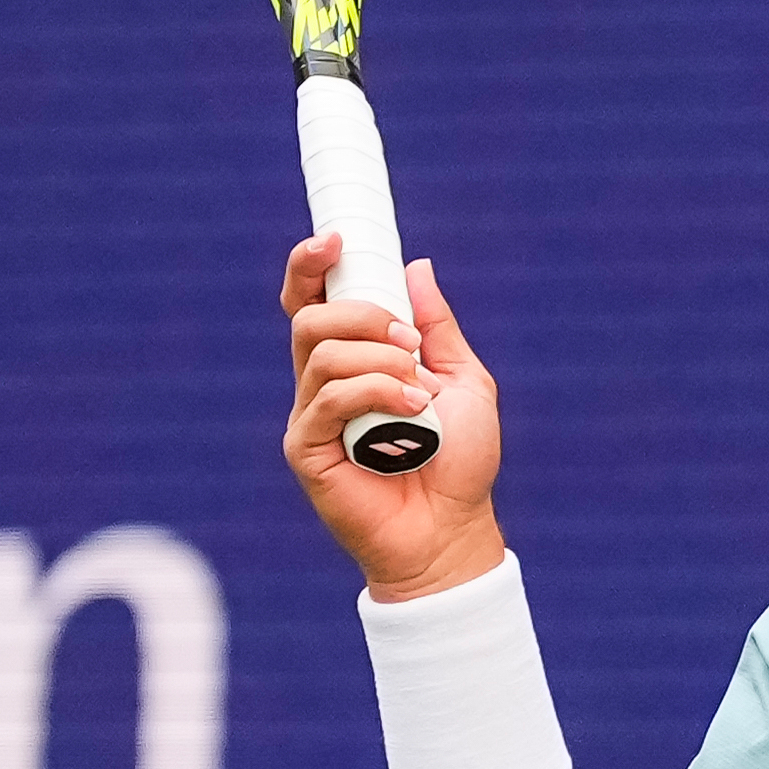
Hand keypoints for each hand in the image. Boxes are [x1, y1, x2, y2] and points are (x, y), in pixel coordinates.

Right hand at [282, 237, 505, 599]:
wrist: (454, 528)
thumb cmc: (460, 461)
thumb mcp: (463, 380)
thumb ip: (438, 328)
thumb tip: (417, 266)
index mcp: (353, 362)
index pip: (312, 303)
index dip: (310, 267)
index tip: (334, 241)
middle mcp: (323, 384)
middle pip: (310, 317)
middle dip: (366, 315)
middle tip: (412, 344)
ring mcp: (310, 416)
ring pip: (321, 352)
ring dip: (381, 360)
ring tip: (421, 394)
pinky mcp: (305, 449)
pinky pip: (328, 398)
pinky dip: (377, 393)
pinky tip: (412, 413)